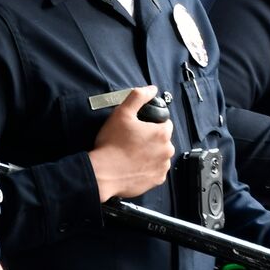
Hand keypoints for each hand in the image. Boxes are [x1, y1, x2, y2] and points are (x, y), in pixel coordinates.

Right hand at [89, 85, 175, 199]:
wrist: (103, 173)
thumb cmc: (111, 144)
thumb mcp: (122, 113)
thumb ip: (138, 97)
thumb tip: (151, 89)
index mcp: (162, 134)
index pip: (165, 124)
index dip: (151, 124)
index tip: (139, 128)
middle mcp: (167, 151)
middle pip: (163, 140)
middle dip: (151, 139)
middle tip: (132, 141)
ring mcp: (162, 167)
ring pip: (160, 155)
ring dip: (151, 154)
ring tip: (132, 154)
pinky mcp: (156, 180)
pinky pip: (156, 171)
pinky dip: (148, 168)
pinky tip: (134, 165)